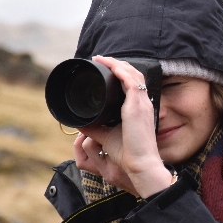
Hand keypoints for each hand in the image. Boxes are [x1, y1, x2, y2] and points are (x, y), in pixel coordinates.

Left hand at [75, 56, 172, 197]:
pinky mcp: (137, 105)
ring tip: (101, 58)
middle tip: (101, 60)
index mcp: (140, 110)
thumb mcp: (106, 136)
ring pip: (132, 74)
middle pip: (134, 75)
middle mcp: (143, 104)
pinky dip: (118, 69)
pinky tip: (107, 63)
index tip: (106, 69)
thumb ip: (94, 128)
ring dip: (117, 63)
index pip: (134, 85)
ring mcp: (142, 103)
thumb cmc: (129, 155)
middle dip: (118, 65)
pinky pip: (129, 80)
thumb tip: (79, 121)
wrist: (140, 164)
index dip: (122, 74)